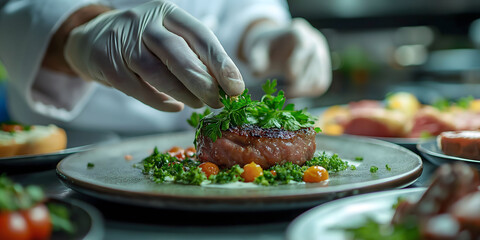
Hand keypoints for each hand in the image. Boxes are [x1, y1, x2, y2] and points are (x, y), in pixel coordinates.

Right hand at [64, 1, 243, 111]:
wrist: (91, 39)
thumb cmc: (143, 41)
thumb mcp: (168, 35)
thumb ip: (194, 54)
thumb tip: (228, 84)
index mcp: (168, 12)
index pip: (200, 35)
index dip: (221, 63)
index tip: (237, 87)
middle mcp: (145, 22)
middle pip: (178, 53)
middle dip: (202, 82)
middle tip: (219, 102)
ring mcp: (123, 41)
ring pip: (157, 72)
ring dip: (183, 93)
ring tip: (199, 104)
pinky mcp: (107, 63)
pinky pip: (137, 88)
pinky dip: (159, 101)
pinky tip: (174, 107)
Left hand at [243, 18, 330, 97]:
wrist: (277, 45)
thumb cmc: (268, 46)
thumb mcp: (258, 48)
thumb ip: (256, 59)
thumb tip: (255, 73)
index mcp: (299, 31)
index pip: (304, 45)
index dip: (298, 61)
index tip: (289, 77)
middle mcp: (315, 41)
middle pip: (315, 63)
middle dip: (301, 82)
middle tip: (285, 93)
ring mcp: (322, 54)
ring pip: (320, 77)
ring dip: (304, 90)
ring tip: (287, 94)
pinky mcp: (323, 68)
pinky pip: (322, 84)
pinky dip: (309, 93)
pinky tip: (294, 94)